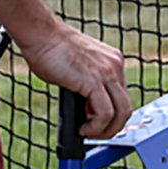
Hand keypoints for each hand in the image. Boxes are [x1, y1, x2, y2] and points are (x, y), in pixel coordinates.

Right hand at [17, 20, 131, 138]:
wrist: (41, 34)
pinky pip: (105, 113)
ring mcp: (107, 72)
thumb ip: (87, 86)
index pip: (122, 96)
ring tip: (88, 133)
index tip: (96, 123)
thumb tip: (86, 111)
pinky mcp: (94, 80)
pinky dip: (96, 127)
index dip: (111, 115)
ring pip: (121, 113)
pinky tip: (83, 129)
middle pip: (126, 107)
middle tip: (95, 133)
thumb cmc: (50, 50)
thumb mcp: (78, 69)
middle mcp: (114, 66)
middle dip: (112, 126)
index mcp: (113, 62)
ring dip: (105, 130)